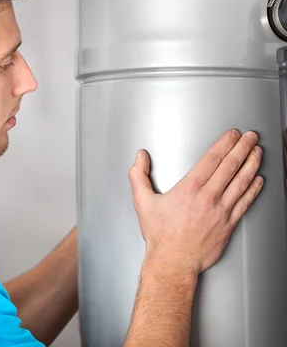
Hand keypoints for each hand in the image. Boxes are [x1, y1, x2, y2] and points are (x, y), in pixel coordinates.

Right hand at [128, 129, 263, 275]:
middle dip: (243, 148)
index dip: (224, 144)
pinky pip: (245, 202)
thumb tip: (140, 157)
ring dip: (252, 164)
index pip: (212, 159)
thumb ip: (138, 176)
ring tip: (257, 152)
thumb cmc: (160, 235)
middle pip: (230, 166)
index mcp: (189, 189)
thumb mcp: (142, 202)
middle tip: (250, 137)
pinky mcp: (229, 224)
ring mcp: (221, 211)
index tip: (232, 135)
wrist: (173, 262)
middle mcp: (208, 197)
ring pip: (242, 182)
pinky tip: (259, 180)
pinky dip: (254, 189)